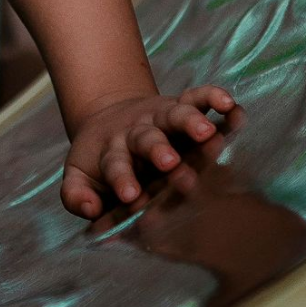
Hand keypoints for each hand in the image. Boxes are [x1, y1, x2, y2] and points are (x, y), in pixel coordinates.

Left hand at [61, 85, 234, 219]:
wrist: (107, 120)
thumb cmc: (100, 162)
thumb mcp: (80, 176)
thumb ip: (77, 195)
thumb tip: (90, 209)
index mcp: (113, 152)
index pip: (116, 165)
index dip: (122, 179)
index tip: (131, 196)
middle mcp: (137, 133)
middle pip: (146, 139)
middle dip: (158, 150)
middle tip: (170, 163)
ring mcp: (160, 118)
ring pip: (175, 116)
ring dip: (189, 122)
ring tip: (205, 132)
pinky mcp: (179, 106)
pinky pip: (197, 98)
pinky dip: (212, 97)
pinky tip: (229, 103)